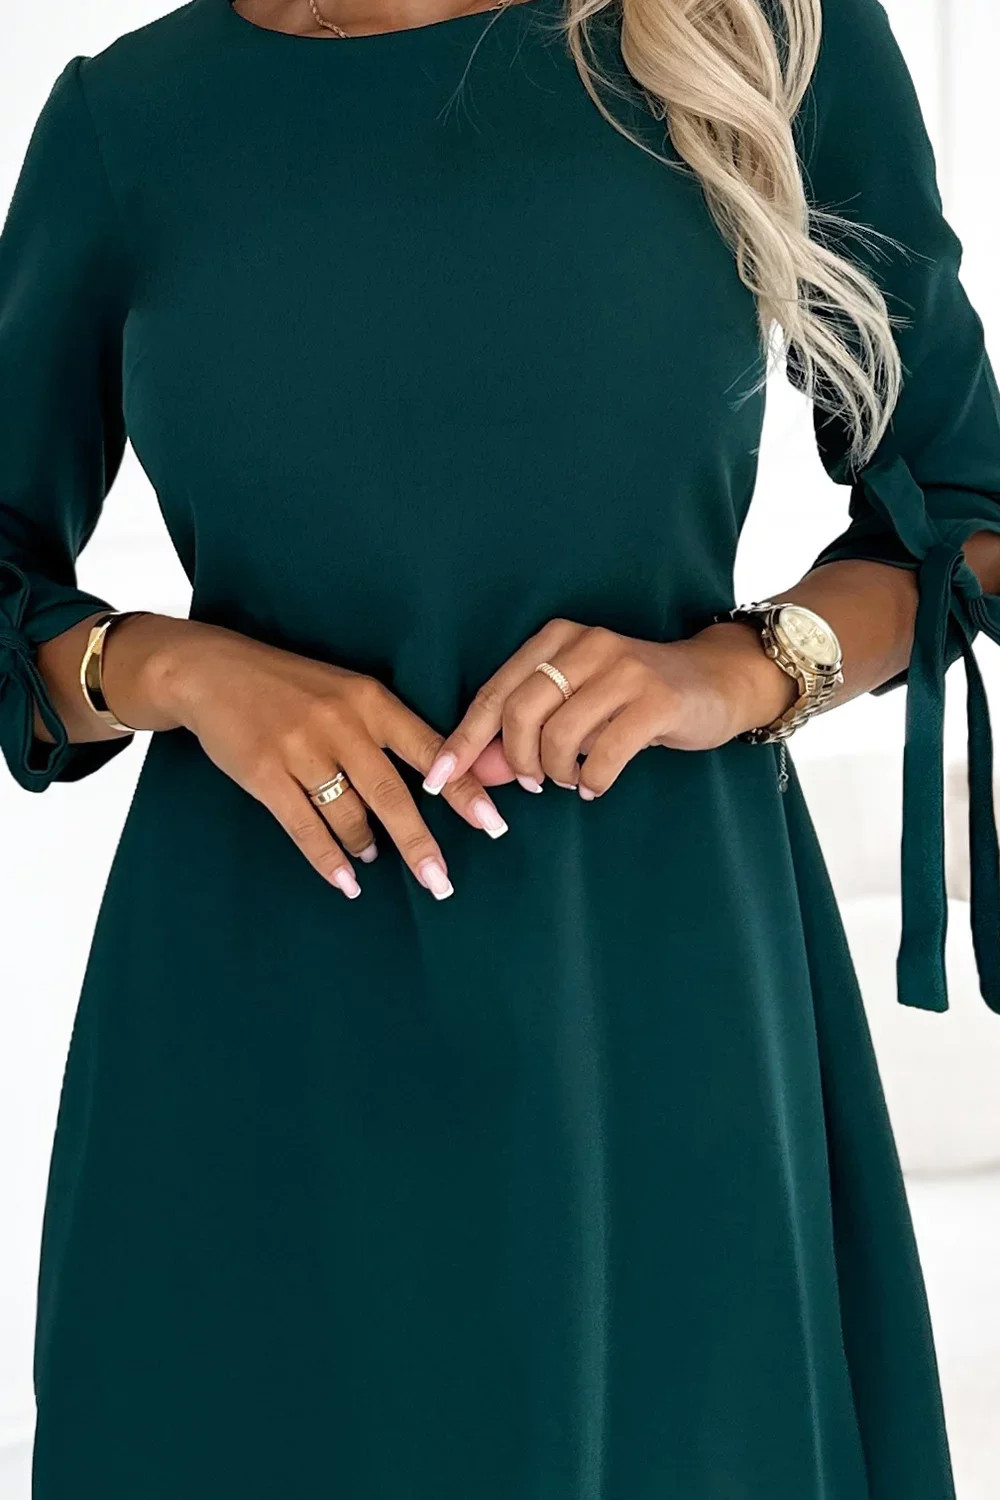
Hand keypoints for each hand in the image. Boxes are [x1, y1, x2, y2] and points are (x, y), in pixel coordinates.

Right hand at [101, 615, 509, 898]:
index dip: (463, 790)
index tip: (493, 824)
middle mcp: (342, 724)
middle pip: (393, 795)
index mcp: (371, 700)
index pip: (430, 751)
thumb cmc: (290, 685)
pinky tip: (346, 881)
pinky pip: (304, 827)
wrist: (213, 671)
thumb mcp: (346, 691)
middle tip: (441, 881)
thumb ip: (387, 730)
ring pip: (349, 814)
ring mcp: (301, 749)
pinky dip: (328, 859)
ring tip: (374, 858)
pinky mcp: (264, 773)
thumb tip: (434, 780)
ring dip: (367, 844)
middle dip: (420, 843)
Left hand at [422, 617, 798, 799]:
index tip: (438, 780)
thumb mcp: (576, 707)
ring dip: (557, 773)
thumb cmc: (635, 698)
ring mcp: (623, 670)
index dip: (463, 740)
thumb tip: (475, 771)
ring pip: (559, 735)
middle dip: (515, 761)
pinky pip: (605, 753)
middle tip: (532, 783)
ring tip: (571, 780)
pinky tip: (596, 786)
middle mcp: (587, 645)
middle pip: (519, 713)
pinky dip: (593, 780)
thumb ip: (524, 733)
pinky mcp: (656, 700)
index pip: (495, 692)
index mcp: (557, 639)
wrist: (717, 680)